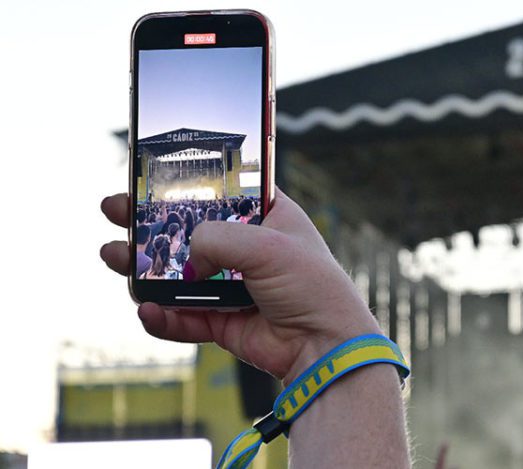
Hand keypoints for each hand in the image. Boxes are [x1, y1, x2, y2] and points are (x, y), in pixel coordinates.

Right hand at [100, 189, 380, 383]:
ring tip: (114, 256)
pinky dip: (162, 316)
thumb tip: (187, 260)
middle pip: (188, 232)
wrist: (324, 345)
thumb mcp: (266, 244)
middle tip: (115, 209)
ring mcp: (232, 286)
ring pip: (177, 276)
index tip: (148, 177)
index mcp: (267, 218)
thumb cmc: (311, 285)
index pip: (219, 193)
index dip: (186, 186)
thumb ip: (216, 238)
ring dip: (143, 268)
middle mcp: (247, 250)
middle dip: (149, 223)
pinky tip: (147, 311)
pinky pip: (182, 317)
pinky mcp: (222, 321)